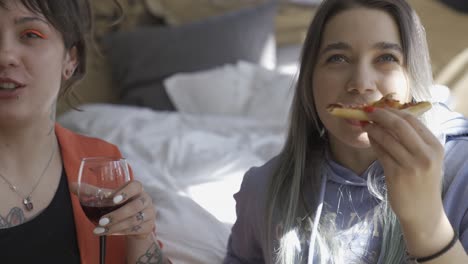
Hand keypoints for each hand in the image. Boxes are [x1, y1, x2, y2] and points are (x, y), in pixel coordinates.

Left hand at [93, 180, 155, 238]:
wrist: (136, 222)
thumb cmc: (122, 205)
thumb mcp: (110, 198)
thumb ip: (93, 192)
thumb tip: (72, 186)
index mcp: (137, 189)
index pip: (136, 186)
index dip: (126, 192)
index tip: (113, 199)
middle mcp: (145, 199)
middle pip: (135, 206)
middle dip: (117, 215)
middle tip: (101, 221)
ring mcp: (149, 213)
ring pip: (134, 220)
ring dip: (116, 226)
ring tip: (101, 230)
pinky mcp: (149, 226)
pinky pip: (135, 230)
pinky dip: (121, 232)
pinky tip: (110, 233)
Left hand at [362, 107, 444, 226]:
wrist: (424, 211)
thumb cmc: (422, 182)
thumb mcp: (425, 158)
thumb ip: (412, 140)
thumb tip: (388, 118)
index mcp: (434, 146)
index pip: (412, 120)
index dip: (393, 111)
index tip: (379, 107)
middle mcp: (425, 154)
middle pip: (399, 125)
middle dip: (380, 115)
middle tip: (367, 111)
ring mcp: (411, 165)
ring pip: (387, 138)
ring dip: (373, 128)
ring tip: (365, 124)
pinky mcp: (396, 175)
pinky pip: (381, 152)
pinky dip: (373, 142)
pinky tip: (369, 138)